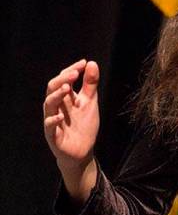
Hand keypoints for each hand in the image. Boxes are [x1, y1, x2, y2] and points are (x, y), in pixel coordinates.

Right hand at [43, 59, 99, 173]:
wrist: (83, 151)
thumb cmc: (84, 126)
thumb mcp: (89, 103)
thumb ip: (90, 84)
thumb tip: (91, 63)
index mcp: (65, 97)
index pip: (63, 79)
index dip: (72, 70)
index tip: (83, 63)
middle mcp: (56, 106)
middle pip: (53, 88)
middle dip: (63, 79)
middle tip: (75, 73)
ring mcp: (52, 120)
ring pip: (48, 104)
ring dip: (57, 95)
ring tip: (67, 88)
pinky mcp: (52, 135)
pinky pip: (49, 126)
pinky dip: (54, 120)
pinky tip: (61, 116)